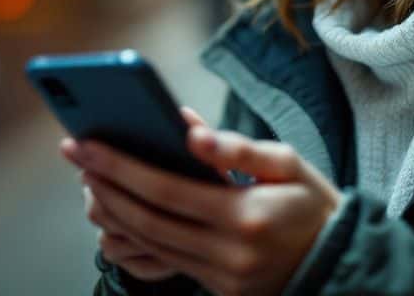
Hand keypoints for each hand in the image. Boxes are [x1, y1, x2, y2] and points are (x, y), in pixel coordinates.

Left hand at [64, 112, 342, 295]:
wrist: (338, 262)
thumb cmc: (311, 203)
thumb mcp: (288, 163)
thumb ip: (238, 148)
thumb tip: (190, 132)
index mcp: (246, 216)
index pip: (165, 190)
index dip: (119, 167)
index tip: (85, 144)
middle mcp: (228, 254)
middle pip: (146, 220)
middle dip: (105, 185)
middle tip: (75, 152)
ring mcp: (220, 279)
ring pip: (149, 244)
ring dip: (113, 211)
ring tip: (90, 178)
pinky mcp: (217, 291)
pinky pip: (165, 261)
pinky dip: (136, 235)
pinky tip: (119, 209)